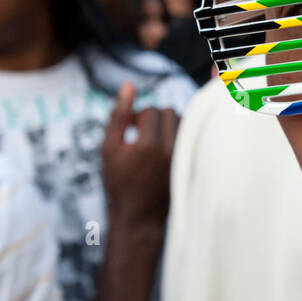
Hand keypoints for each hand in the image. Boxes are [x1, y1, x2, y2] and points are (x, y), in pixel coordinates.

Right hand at [101, 81, 177, 229]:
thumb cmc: (119, 181)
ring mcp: (184, 156)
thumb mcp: (109, 148)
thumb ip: (118, 115)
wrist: (138, 215)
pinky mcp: (191, 162)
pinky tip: (166, 148)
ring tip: (153, 141)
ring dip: (168, 125)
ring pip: (182, 122)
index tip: (129, 131)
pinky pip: (190, 135)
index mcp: (149, 145)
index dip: (137, 118)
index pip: (151, 111)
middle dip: (154, 118)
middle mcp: (171, 149)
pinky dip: (179, 136)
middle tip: (141, 134)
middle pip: (169, 112)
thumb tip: (128, 85)